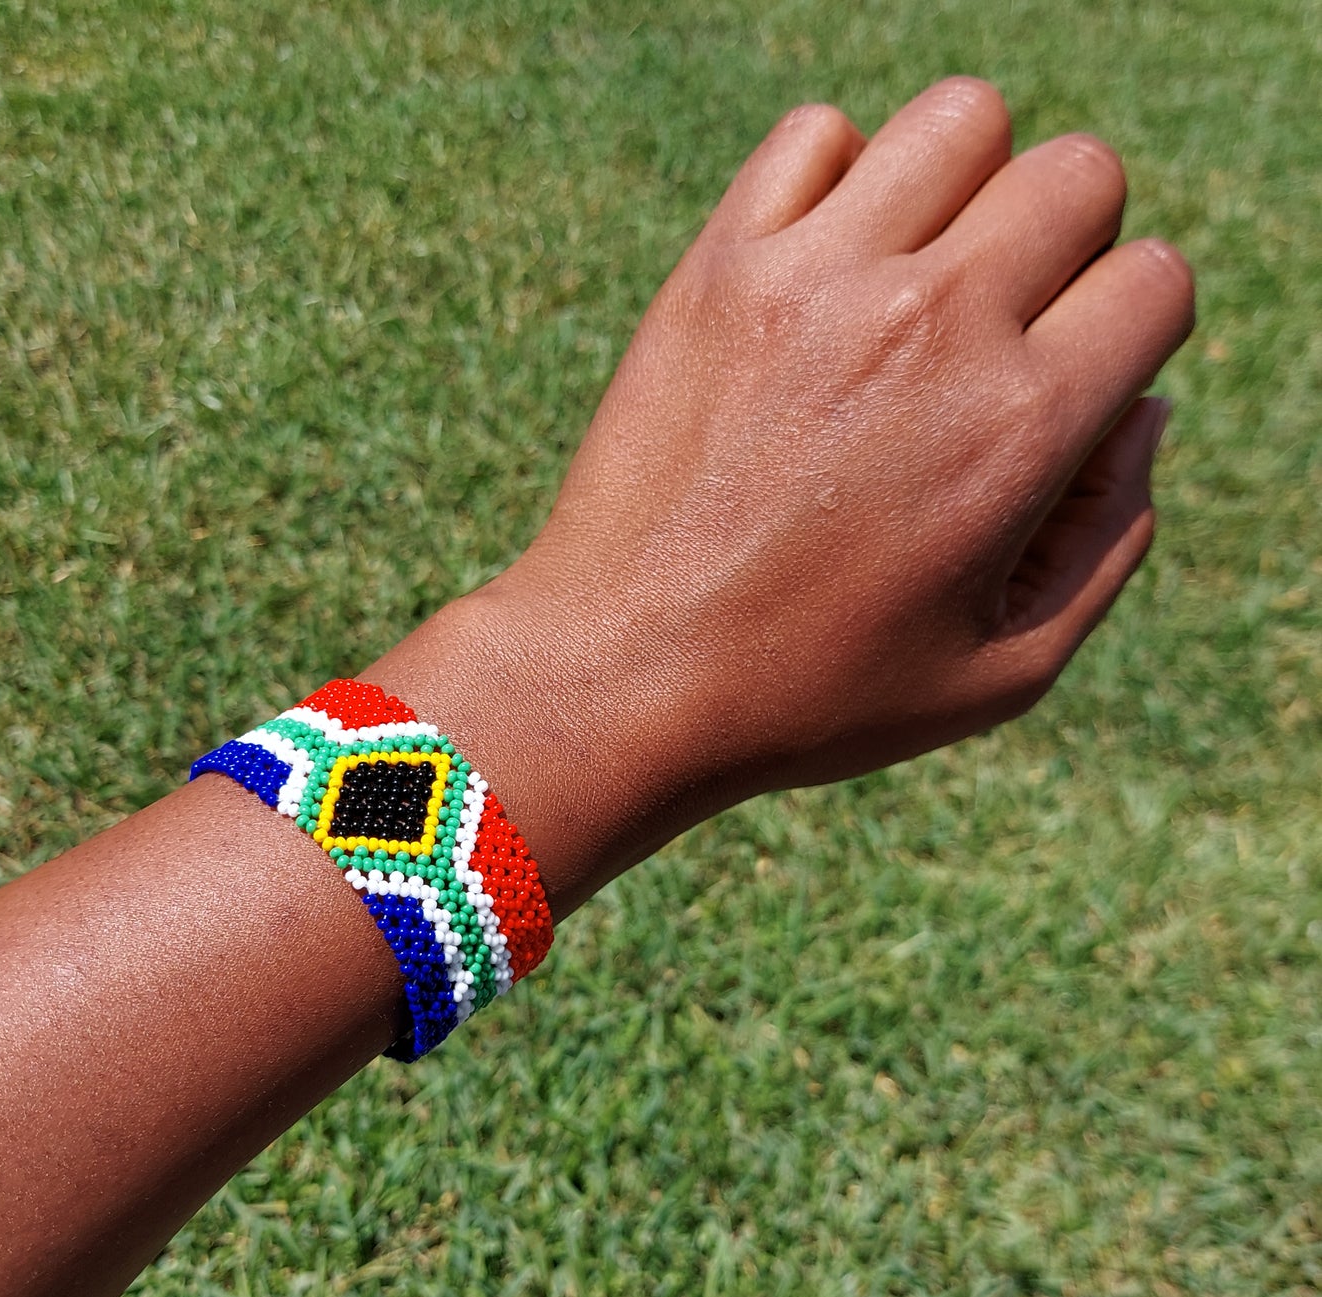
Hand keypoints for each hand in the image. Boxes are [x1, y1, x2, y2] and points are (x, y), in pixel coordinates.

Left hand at [371, 79, 1193, 907]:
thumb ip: (1109, 540)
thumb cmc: (811, 694)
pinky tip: (821, 271)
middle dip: (1065, 248)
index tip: (1063, 386)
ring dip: (965, 189)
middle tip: (994, 334)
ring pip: (962, 119)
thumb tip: (1142, 411)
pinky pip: (815, 135)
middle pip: (1077, 175)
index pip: (1156, 281)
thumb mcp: (1002, 672)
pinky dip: (837, 179)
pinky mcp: (721, 268)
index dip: (1126, 335)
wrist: (622, 677)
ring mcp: (818, 283)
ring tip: (915, 279)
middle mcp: (933, 327)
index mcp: (1020, 427)